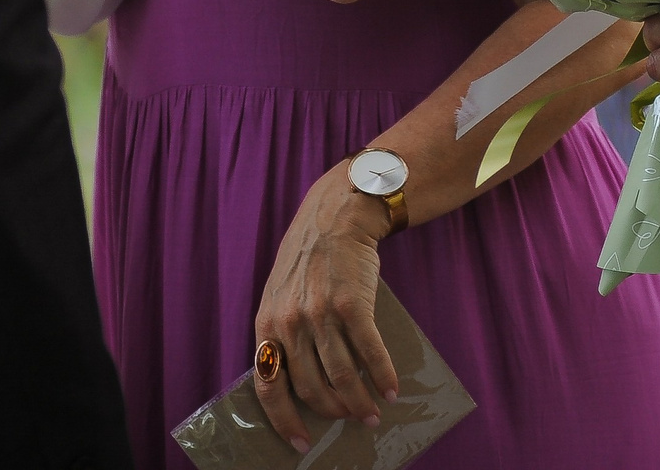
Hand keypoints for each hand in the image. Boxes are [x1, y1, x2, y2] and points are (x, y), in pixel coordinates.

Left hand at [252, 167, 397, 452]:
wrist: (336, 216)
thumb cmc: (308, 260)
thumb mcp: (281, 295)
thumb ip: (284, 335)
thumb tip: (300, 386)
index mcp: (267, 323)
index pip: (268, 386)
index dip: (283, 420)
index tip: (300, 443)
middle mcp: (290, 322)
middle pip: (310, 388)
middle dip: (333, 413)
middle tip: (352, 422)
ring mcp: (320, 314)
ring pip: (341, 377)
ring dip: (360, 403)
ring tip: (374, 414)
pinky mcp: (351, 305)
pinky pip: (369, 353)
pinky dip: (382, 376)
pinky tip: (391, 389)